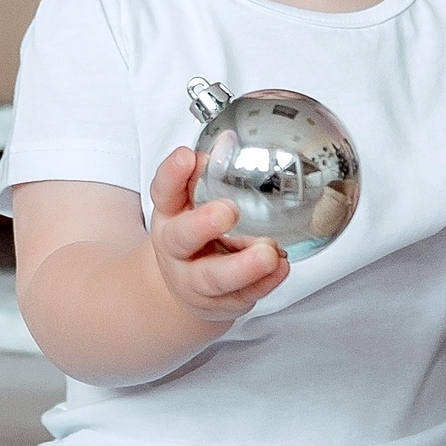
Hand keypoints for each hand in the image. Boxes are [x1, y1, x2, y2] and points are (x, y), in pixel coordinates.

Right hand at [145, 146, 291, 322]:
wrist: (184, 287)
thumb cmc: (192, 236)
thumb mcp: (188, 203)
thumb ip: (203, 176)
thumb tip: (226, 143)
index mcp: (169, 216)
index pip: (164, 192)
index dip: (172, 174)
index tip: (187, 157)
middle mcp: (177, 250)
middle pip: (181, 239)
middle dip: (203, 224)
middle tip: (228, 211)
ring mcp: (196, 281)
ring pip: (214, 277)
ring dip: (243, 265)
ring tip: (268, 253)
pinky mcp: (223, 302)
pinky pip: (245, 295)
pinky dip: (265, 283)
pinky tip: (281, 267)